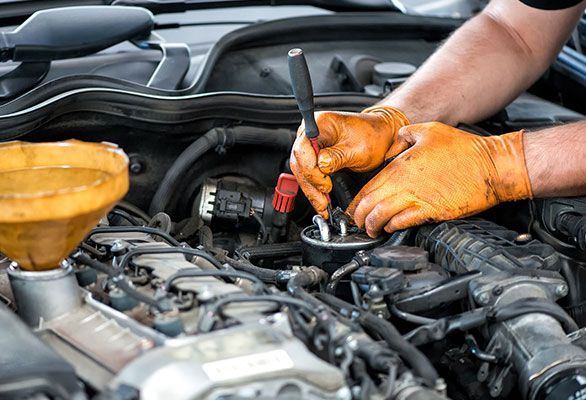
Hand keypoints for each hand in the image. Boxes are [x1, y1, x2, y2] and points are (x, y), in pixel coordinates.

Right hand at [289, 106, 408, 217]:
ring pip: (301, 171)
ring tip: (322, 206)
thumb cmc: (372, 136)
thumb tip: (321, 166)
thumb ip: (337, 157)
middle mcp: (311, 132)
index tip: (325, 185)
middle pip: (300, 162)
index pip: (303, 149)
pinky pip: (308, 173)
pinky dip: (314, 188)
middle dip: (311, 185)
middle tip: (322, 202)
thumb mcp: (358, 149)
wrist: (380, 135)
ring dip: (311, 190)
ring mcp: (310, 144)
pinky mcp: (313, 155)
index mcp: (320, 123)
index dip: (312, 170)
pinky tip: (321, 199)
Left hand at [347, 122, 532, 236]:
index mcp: (400, 165)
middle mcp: (405, 184)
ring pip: (382, 216)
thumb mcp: (428, 130)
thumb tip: (390, 148)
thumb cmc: (464, 149)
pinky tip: (391, 227)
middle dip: (358, 217)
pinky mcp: (432, 211)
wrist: (492, 166)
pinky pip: (404, 222)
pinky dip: (393, 227)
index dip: (356, 201)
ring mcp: (418, 199)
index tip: (352, 208)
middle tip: (356, 223)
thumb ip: (403, 136)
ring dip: (372, 225)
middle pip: (370, 205)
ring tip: (370, 230)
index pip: (368, 187)